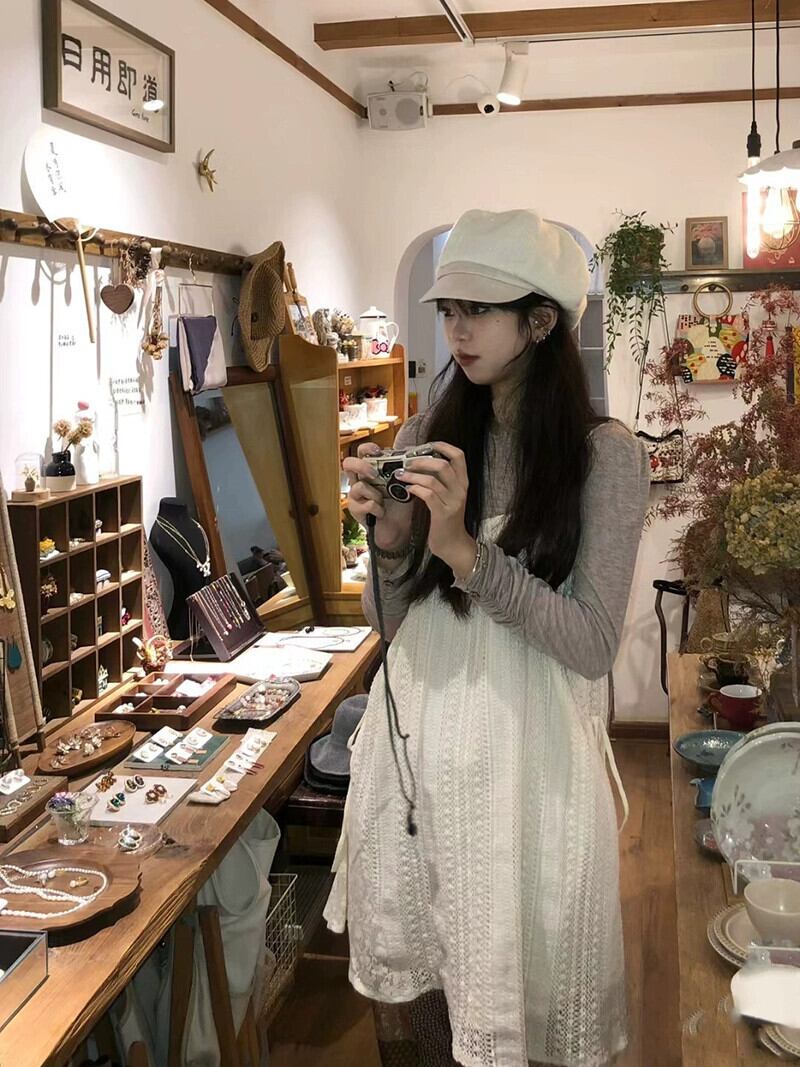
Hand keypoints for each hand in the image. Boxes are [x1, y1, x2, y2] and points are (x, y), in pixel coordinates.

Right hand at [343, 444, 412, 552]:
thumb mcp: (403, 483)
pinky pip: (367, 504)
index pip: (362, 452)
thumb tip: (409, 453)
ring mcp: (355, 495)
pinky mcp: (355, 509)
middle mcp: (359, 479)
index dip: (367, 448)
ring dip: (376, 494)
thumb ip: (402, 469)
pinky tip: (382, 513)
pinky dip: (379, 509)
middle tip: (374, 474)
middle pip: (348, 463)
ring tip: (384, 501)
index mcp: (370, 470)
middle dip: (361, 466)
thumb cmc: (399, 504)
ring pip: (359, 486)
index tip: (378, 451)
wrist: (398, 528)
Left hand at [397, 442, 476, 579]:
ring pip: (433, 480)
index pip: (459, 456)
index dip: (443, 446)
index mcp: (463, 482)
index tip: (426, 445)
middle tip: (407, 462)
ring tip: (401, 475)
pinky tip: (408, 490)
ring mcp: (453, 502)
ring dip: (414, 475)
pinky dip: (415, 489)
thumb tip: (419, 464)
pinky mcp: (443, 514)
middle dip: (422, 460)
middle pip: (443, 465)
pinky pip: (428, 495)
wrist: (453, 545)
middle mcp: (460, 490)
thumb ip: (439, 481)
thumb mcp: (448, 496)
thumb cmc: (446, 519)